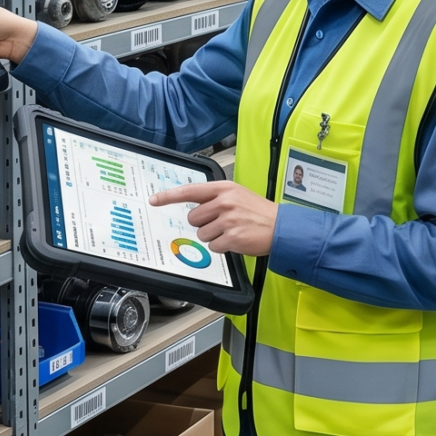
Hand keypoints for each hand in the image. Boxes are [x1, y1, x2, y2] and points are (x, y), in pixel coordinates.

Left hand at [152, 181, 279, 256]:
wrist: (280, 227)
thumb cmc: (259, 212)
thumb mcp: (238, 195)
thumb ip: (216, 198)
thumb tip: (195, 206)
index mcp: (224, 189)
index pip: (190, 191)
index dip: (169, 196)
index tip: (155, 199)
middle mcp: (224, 202)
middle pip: (193, 218)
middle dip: (204, 224)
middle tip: (222, 223)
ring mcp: (228, 220)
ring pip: (202, 234)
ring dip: (214, 236)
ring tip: (232, 231)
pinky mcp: (231, 237)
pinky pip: (213, 246)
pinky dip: (222, 246)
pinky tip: (236, 240)